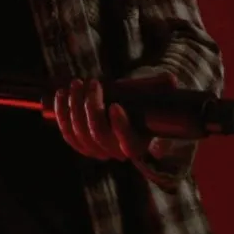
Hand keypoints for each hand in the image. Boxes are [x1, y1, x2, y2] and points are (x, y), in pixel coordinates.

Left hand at [53, 74, 178, 160]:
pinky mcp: (80, 143)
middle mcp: (116, 152)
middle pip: (99, 135)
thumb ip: (162, 89)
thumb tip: (171, 81)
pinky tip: (62, 94)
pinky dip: (62, 113)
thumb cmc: (143, 103)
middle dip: (92, 107)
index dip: (120, 126)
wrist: (127, 113)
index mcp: (138, 144)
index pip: (127, 141)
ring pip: (80, 133)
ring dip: (74, 106)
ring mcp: (96, 150)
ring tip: (76, 84)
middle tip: (92, 83)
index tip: (116, 105)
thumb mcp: (156, 97)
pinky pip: (67, 133)